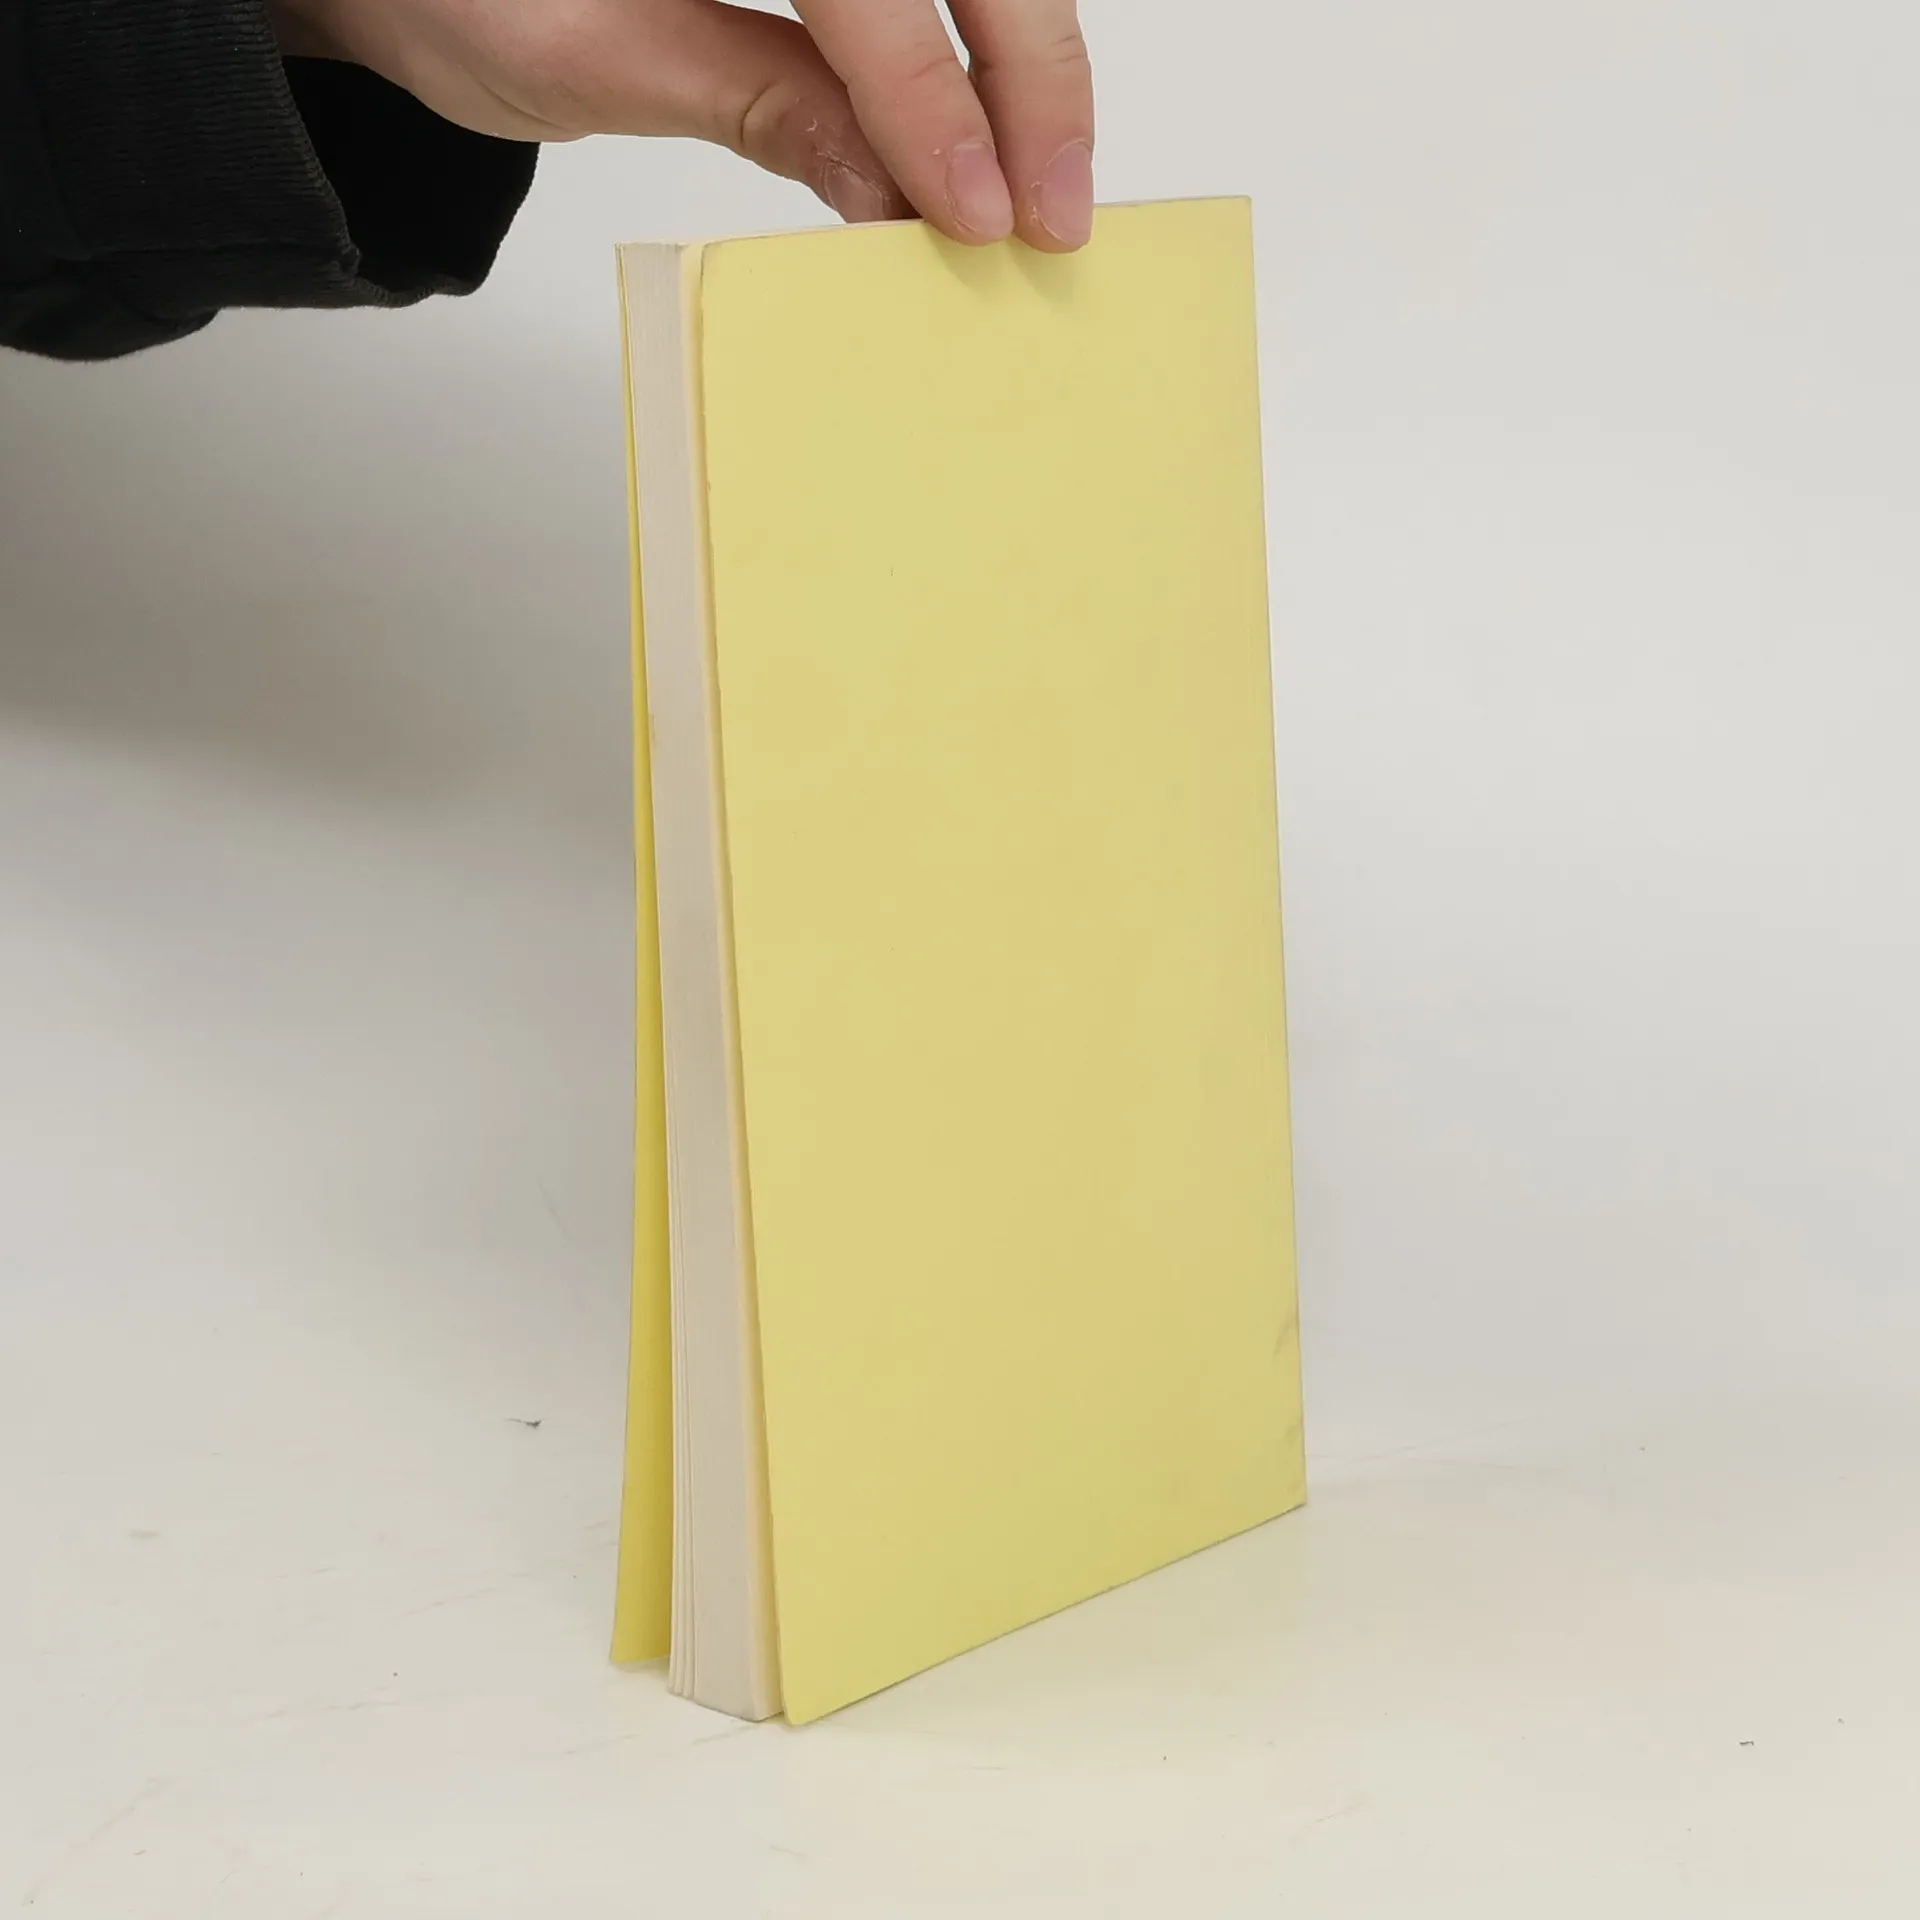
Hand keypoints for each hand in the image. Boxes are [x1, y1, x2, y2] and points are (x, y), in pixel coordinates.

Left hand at [270, 0, 1095, 250]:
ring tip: (1048, 175)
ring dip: (1024, 55)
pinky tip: (996, 118)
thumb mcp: (592, 55)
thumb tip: (896, 186)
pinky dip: (972, 37)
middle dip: (1028, 69)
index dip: (934, 95)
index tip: (976, 210)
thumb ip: (758, 100)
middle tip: (1057, 207)